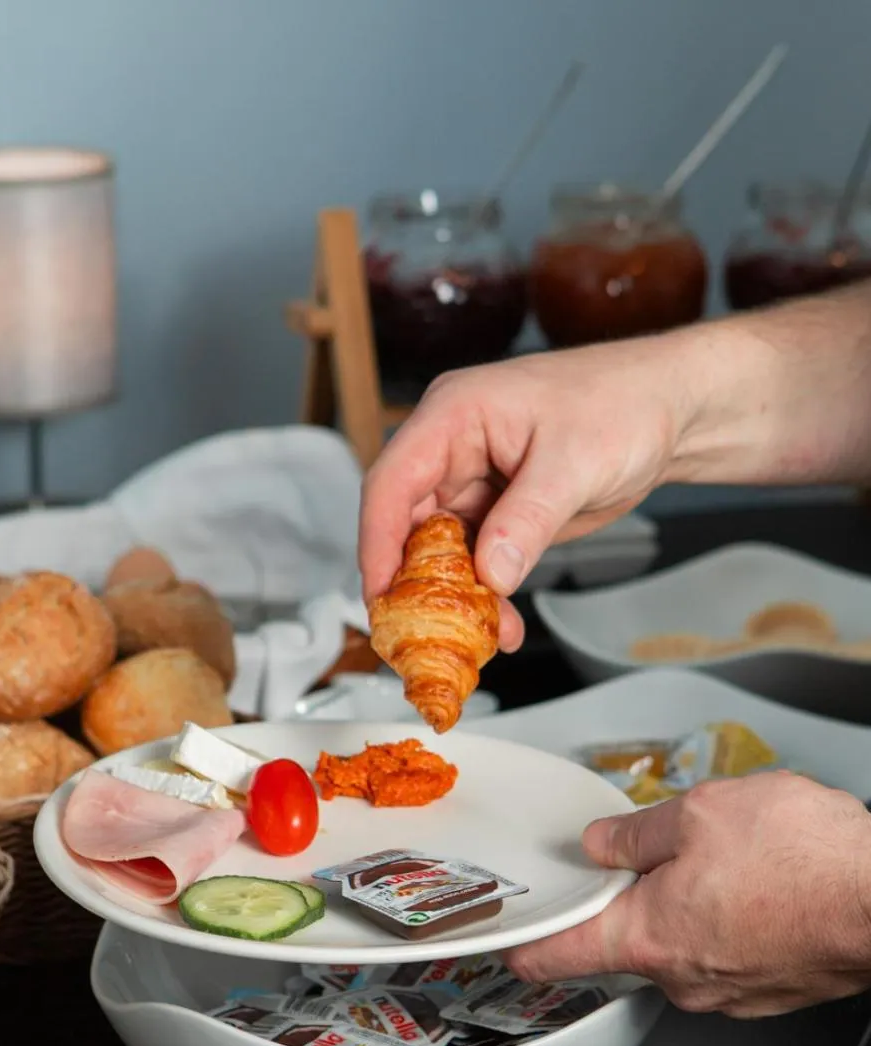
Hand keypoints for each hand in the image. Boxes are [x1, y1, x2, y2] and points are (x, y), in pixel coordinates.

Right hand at [359, 334, 700, 649]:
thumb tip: (491, 574)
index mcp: (453, 415)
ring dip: (454, 596)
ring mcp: (473, 482)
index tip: (381, 593)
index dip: (378, 541)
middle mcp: (452, 449)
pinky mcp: (497, 512)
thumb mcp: (576, 462)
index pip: (392, 481)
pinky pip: (474, 561)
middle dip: (414, 581)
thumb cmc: (625, 403)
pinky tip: (502, 624)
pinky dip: (484, 595)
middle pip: (406, 523)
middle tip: (422, 631)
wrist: (673, 410)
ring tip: (480, 635)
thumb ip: (528, 520)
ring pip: (439, 551)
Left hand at [503, 772, 870, 1017]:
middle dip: (633, 896)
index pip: (558, 956)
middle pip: (626, 941)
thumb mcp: (699, 814)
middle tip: (656, 854)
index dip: (526, 947)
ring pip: (683, 943)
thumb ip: (636, 834)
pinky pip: (728, 950)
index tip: (507, 945)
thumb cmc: (806, 861)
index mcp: (647, 937)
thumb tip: (603, 844)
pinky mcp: (771, 989)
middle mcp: (684, 978)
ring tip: (729, 860)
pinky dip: (730, 919)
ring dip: (689, 903)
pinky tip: (759, 884)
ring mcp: (731, 991)